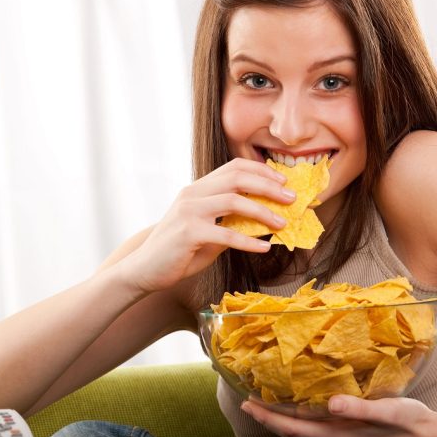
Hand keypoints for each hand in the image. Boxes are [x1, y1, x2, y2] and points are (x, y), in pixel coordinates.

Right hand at [121, 158, 293, 293]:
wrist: (143, 269)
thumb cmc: (177, 252)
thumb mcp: (206, 231)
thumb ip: (229, 223)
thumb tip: (264, 222)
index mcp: (197, 189)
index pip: (233, 167)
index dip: (262, 172)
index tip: (284, 183)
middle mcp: (192, 194)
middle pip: (237, 178)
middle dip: (269, 187)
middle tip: (292, 199)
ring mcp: (189, 212)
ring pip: (234, 201)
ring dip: (263, 211)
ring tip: (283, 223)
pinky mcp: (188, 233)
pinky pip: (226, 235)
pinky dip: (249, 241)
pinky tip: (265, 248)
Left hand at [241, 395, 436, 436]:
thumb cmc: (413, 423)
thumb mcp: (391, 412)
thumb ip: (361, 409)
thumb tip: (333, 404)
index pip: (293, 428)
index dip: (268, 417)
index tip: (247, 402)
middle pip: (292, 434)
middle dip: (267, 419)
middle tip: (246, 401)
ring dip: (281, 424)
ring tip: (265, 406)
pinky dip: (300, 427)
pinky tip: (298, 415)